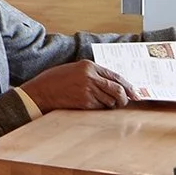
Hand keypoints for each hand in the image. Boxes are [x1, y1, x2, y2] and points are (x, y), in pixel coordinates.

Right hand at [21, 60, 135, 111]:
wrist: (41, 91)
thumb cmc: (56, 80)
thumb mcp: (75, 69)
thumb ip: (93, 74)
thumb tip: (112, 85)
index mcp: (89, 66)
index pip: (116, 76)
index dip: (127, 86)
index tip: (134, 93)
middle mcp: (91, 77)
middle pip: (118, 90)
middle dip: (124, 98)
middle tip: (123, 102)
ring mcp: (88, 90)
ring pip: (111, 101)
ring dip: (111, 104)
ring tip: (103, 103)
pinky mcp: (85, 102)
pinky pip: (101, 108)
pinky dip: (100, 108)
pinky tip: (92, 105)